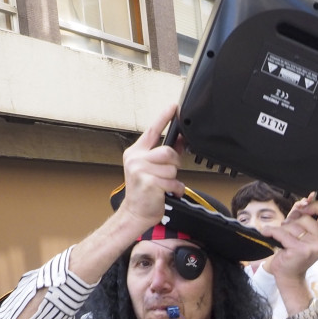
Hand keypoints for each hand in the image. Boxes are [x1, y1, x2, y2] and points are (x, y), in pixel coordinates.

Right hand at [119, 104, 185, 233]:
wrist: (136, 212)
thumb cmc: (146, 191)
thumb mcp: (152, 169)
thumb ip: (164, 154)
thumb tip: (181, 140)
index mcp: (136, 152)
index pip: (153, 130)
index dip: (164, 117)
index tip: (174, 106)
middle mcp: (136, 158)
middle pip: (168, 152)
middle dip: (174, 164)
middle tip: (167, 174)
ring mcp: (140, 170)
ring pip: (172, 168)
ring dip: (173, 179)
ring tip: (163, 186)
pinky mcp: (149, 182)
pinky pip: (173, 182)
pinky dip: (175, 189)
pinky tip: (166, 193)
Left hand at [266, 194, 317, 279]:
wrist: (289, 275)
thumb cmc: (296, 253)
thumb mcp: (305, 232)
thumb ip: (310, 215)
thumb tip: (314, 196)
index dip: (315, 206)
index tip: (304, 207)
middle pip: (306, 217)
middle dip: (293, 220)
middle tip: (288, 230)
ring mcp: (314, 246)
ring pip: (293, 225)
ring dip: (283, 229)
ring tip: (282, 239)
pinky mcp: (300, 250)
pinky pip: (282, 233)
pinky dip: (271, 232)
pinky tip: (268, 234)